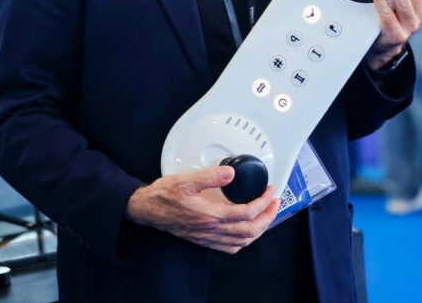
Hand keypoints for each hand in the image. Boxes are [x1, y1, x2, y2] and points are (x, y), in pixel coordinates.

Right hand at [125, 166, 279, 253]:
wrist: (146, 209)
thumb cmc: (163, 195)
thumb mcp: (186, 180)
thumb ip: (210, 176)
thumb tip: (231, 173)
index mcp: (209, 215)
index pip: (246, 212)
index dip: (262, 202)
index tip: (269, 191)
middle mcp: (211, 229)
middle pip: (250, 230)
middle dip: (268, 217)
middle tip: (275, 203)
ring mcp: (208, 237)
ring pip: (242, 241)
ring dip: (259, 230)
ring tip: (266, 216)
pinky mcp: (203, 239)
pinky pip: (230, 247)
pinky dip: (244, 241)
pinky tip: (246, 232)